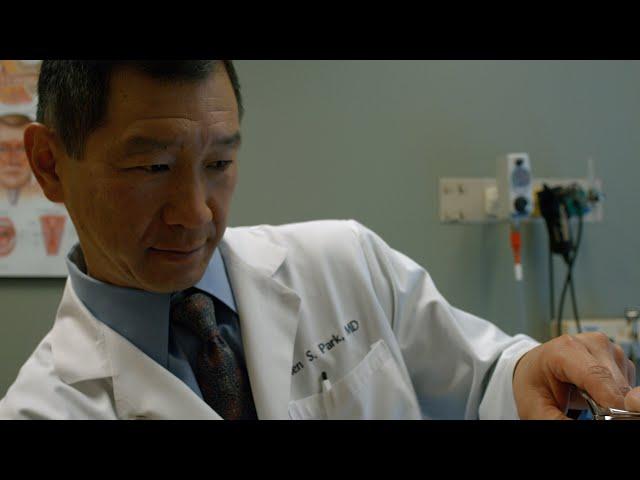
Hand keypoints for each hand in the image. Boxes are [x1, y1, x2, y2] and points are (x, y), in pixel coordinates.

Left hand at [512, 332, 639, 418]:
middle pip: (614, 384)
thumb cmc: (533, 386)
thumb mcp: (537, 409)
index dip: (611, 401)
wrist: (533, 370)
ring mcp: (605, 348)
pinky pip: (626, 384)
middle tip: (591, 413)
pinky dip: (613, 394)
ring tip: (585, 398)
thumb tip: (586, 426)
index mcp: (564, 349)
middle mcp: (589, 343)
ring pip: (624, 386)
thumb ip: (558, 422)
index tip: (613, 417)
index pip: (597, 376)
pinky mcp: (616, 357)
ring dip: (611, 400)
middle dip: (609, 406)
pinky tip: (594, 392)